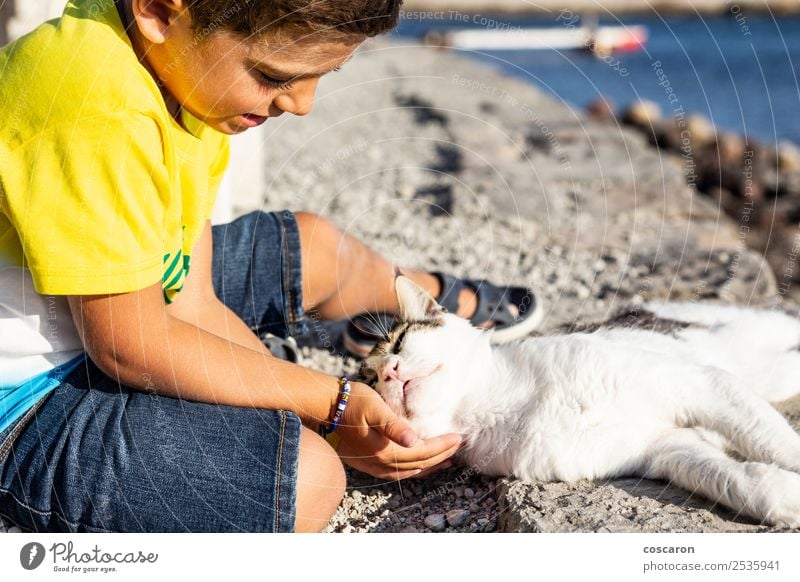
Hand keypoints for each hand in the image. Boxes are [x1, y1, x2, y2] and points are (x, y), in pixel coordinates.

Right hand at [335, 382, 461, 479]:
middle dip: (441, 455)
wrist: (325, 408)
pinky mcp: (367, 464)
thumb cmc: (352, 402)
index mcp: (387, 450)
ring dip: (429, 466)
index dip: (442, 445)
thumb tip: (414, 440)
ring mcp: (373, 466)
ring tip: (445, 460)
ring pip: (409, 472)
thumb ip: (394, 426)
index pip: (423, 451)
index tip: (458, 437)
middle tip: (457, 445)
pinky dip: (413, 470)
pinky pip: (396, 473)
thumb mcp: (375, 408)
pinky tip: (417, 465)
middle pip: (419, 463)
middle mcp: (381, 463)